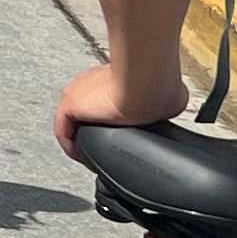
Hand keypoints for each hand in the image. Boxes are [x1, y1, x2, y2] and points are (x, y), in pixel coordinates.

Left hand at [53, 55, 187, 160]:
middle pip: (86, 113)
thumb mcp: (161, 95)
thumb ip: (159, 101)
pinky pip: (64, 132)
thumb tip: (172, 104)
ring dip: (83, 141)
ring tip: (91, 158)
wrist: (145, 84)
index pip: (102, 101)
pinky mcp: (70, 105)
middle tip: (101, 151)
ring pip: (75, 123)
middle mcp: (92, 83)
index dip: (107, 120)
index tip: (114, 136)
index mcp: (111, 78)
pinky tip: (84, 159)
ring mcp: (79, 93)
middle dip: (94, 132)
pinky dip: (73, 147)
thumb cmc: (155, 86)